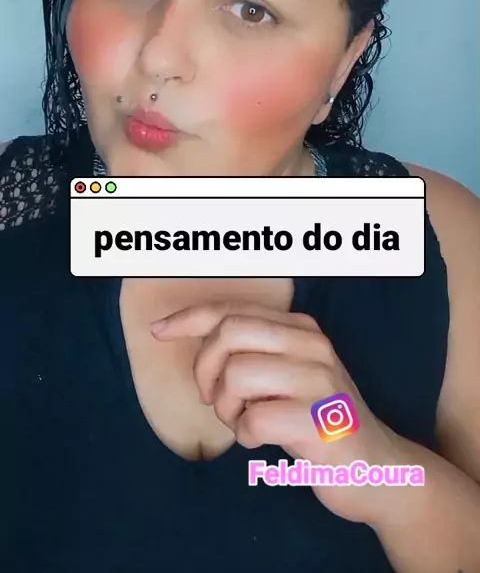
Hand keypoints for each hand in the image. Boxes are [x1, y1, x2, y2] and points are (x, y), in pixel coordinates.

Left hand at [151, 301, 416, 526]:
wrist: (377, 470)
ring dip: (227, 407)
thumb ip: (252, 351)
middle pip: (229, 333)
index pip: (233, 310)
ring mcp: (318, 381)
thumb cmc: (319, 421)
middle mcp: (312, 345)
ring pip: (236, 375)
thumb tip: (194, 336)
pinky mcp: (320, 421)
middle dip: (205, 367)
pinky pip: (253, 420)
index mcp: (301, 328)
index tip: (159, 331)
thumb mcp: (288, 374)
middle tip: (214, 398)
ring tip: (245, 421)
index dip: (189, 318)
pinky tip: (264, 441)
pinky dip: (246, 435)